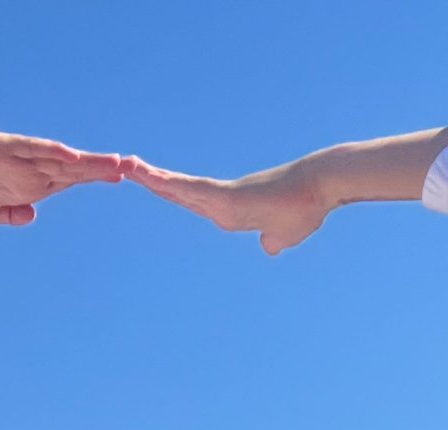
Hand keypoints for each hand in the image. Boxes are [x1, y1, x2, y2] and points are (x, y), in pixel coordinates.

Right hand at [0, 128, 124, 225]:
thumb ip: (11, 215)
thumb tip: (33, 215)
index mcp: (31, 184)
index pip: (71, 181)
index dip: (95, 178)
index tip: (123, 179)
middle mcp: (30, 167)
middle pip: (74, 168)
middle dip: (103, 168)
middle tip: (135, 166)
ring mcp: (19, 156)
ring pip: (60, 158)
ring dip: (86, 161)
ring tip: (115, 162)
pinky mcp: (4, 147)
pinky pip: (32, 149)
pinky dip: (52, 151)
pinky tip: (72, 156)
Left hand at [126, 156, 331, 254]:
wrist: (321, 188)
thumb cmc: (306, 209)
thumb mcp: (285, 235)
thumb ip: (274, 240)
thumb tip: (268, 247)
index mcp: (229, 210)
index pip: (192, 202)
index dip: (171, 193)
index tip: (151, 184)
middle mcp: (221, 201)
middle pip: (178, 191)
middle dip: (152, 181)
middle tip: (126, 166)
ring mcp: (221, 197)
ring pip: (179, 187)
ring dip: (151, 177)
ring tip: (126, 164)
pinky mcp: (225, 195)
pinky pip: (188, 189)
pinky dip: (166, 183)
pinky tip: (146, 177)